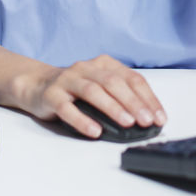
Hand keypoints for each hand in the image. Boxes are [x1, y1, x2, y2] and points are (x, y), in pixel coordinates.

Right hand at [23, 54, 165, 138]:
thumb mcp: (100, 86)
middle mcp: (86, 68)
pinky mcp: (52, 95)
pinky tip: (94, 131)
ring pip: (93, 91)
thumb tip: (147, 117)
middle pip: (114, 83)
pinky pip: (67, 108)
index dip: (148, 98)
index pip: (132, 78)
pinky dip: (82, 120)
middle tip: (147, 120)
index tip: (159, 117)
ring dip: (113, 108)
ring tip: (127, 123)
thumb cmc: (75, 89)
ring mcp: (68, 80)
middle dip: (133, 102)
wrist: (37, 85)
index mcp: (103, 64)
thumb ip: (120, 95)